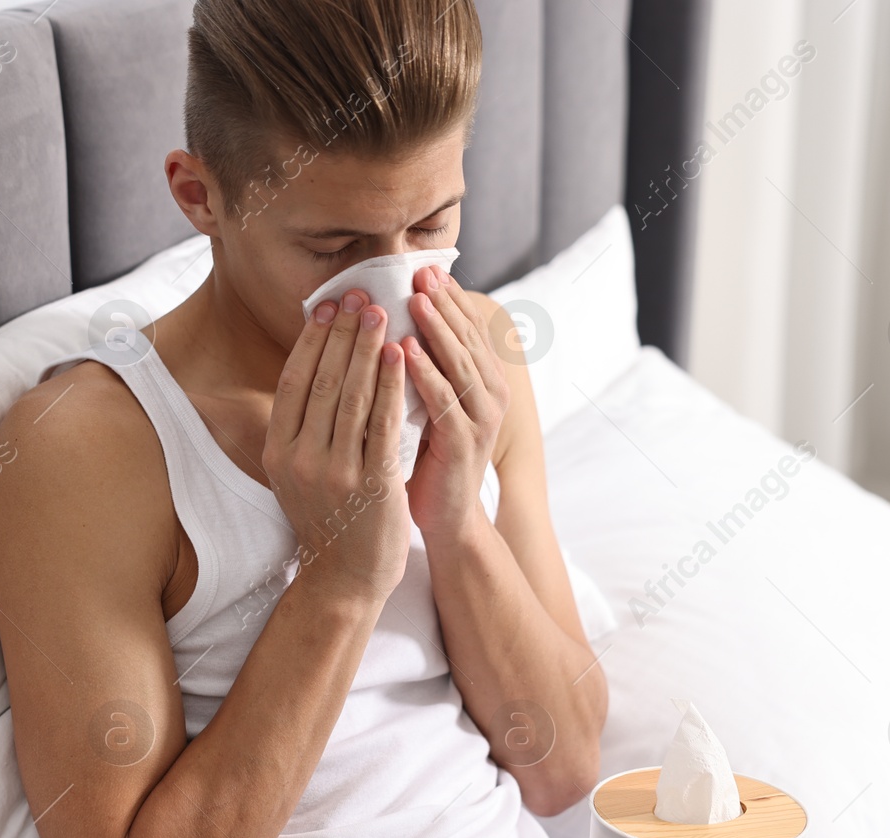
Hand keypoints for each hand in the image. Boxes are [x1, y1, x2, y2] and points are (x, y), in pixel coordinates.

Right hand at [263, 289, 411, 605]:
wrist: (347, 575)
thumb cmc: (330, 514)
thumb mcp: (298, 470)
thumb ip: (302, 424)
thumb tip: (313, 361)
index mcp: (278, 450)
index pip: (294, 380)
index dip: (312, 338)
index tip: (328, 305)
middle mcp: (300, 458)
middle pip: (323, 380)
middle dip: (343, 332)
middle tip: (359, 294)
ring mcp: (334, 473)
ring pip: (351, 395)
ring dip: (367, 347)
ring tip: (381, 312)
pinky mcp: (370, 484)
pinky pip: (381, 423)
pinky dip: (390, 384)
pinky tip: (400, 355)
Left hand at [402, 265, 510, 542]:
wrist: (448, 518)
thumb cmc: (431, 458)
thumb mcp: (431, 405)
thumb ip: (426, 369)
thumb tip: (399, 323)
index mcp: (484, 383)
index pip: (467, 329)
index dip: (449, 298)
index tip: (423, 267)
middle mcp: (490, 396)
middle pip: (467, 338)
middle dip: (444, 303)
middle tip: (421, 271)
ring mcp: (481, 420)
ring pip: (460, 364)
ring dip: (438, 329)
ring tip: (416, 299)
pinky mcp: (463, 443)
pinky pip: (444, 401)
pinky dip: (425, 373)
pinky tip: (405, 351)